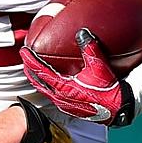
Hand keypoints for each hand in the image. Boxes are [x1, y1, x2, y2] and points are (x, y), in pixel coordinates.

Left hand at [20, 28, 134, 126]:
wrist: (117, 109)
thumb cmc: (109, 91)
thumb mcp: (99, 66)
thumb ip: (90, 48)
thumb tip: (82, 33)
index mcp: (64, 87)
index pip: (41, 72)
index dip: (30, 61)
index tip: (24, 52)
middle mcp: (60, 97)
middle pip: (38, 82)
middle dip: (29, 69)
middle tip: (25, 58)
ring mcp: (63, 103)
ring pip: (43, 89)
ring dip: (36, 78)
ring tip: (32, 68)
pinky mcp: (68, 107)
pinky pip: (50, 95)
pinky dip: (45, 85)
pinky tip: (48, 81)